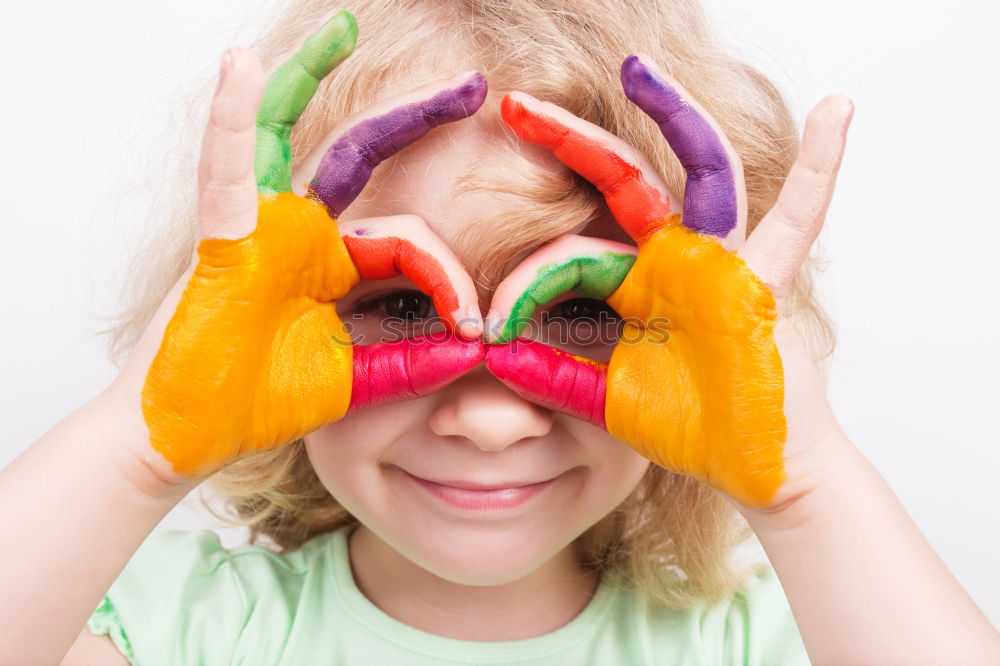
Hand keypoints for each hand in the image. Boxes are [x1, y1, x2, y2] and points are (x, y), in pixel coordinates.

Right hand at [110, 12, 486, 481]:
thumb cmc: (256, 405)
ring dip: (309, 77)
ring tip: (344, 27)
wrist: (189, 434)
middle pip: (360, 155)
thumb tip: (477, 348)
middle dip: (415, 117)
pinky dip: (232, 120)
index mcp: (336, 264)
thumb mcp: (354, 380)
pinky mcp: (222, 237)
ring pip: (283, 133)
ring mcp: (259, 226)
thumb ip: (410, 362)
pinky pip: (228, 169)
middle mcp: (302, 233)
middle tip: (472, 86)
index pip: (412, 241)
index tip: (480, 325)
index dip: (452, 279)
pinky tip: (242, 68)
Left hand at [483, 54, 853, 510]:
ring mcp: (721, 262)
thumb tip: (492, 355)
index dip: (522, 286)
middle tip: (512, 103)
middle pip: (620, 180)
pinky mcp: (762, 283)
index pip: (566, 258)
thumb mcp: (608, 400)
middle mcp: (674, 260)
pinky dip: (821, 168)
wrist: (755, 469)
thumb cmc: (693, 431)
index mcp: (633, 284)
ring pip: (700, 173)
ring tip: (636, 68)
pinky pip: (796, 218)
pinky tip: (837, 111)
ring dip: (675, 116)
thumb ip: (557, 376)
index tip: (485, 329)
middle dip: (568, 140)